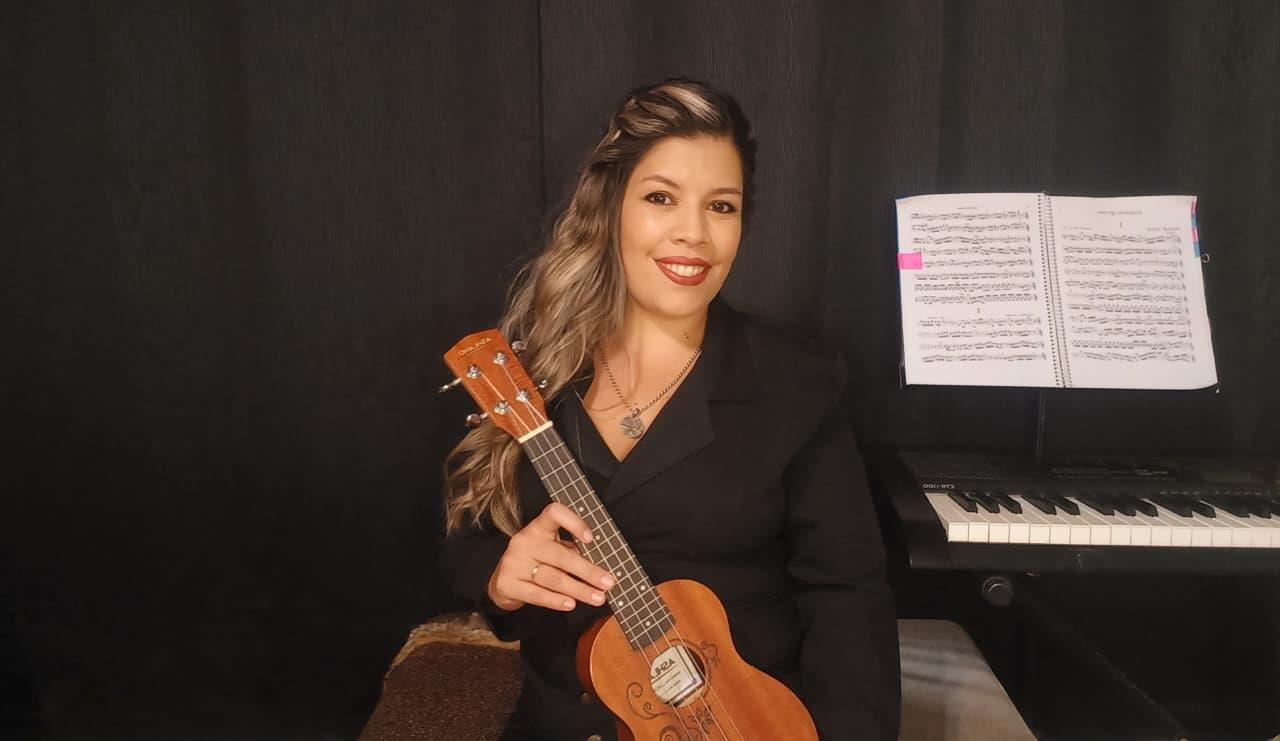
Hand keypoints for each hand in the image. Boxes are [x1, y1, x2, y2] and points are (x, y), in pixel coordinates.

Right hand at [486, 502, 615, 611]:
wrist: (503, 581)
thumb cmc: (536, 562)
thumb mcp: (550, 549)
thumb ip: (570, 552)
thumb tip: (600, 567)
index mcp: (538, 527)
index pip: (554, 513)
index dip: (574, 522)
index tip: (591, 539)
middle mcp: (524, 541)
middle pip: (560, 555)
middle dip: (588, 571)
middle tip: (608, 583)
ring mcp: (514, 562)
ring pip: (552, 578)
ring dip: (579, 590)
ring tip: (598, 598)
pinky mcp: (507, 584)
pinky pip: (537, 594)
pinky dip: (556, 601)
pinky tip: (571, 604)